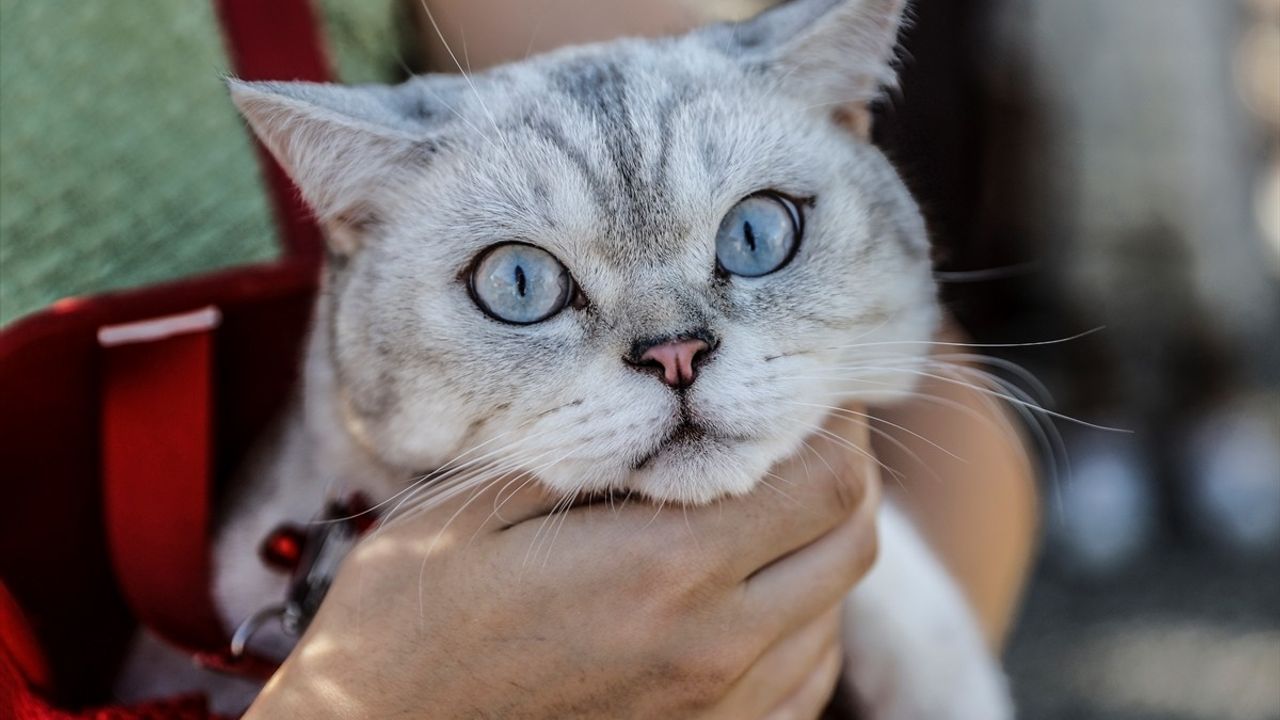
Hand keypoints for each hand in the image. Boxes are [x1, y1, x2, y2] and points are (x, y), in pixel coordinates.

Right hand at [243, 411, 880, 719]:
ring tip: (762, 507)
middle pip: (852, 539)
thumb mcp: (475, 512)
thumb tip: (666, 407)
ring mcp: (718, 711)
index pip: (822, 481)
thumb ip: (585, 453)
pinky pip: (805, 679)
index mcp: (663, 570)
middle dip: (841, 473)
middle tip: (791, 438)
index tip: (799, 390)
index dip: (829, 421)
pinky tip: (748, 593)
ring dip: (819, 546)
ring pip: (836, 609)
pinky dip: (802, 622)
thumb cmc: (406, 628)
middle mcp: (713, 647)